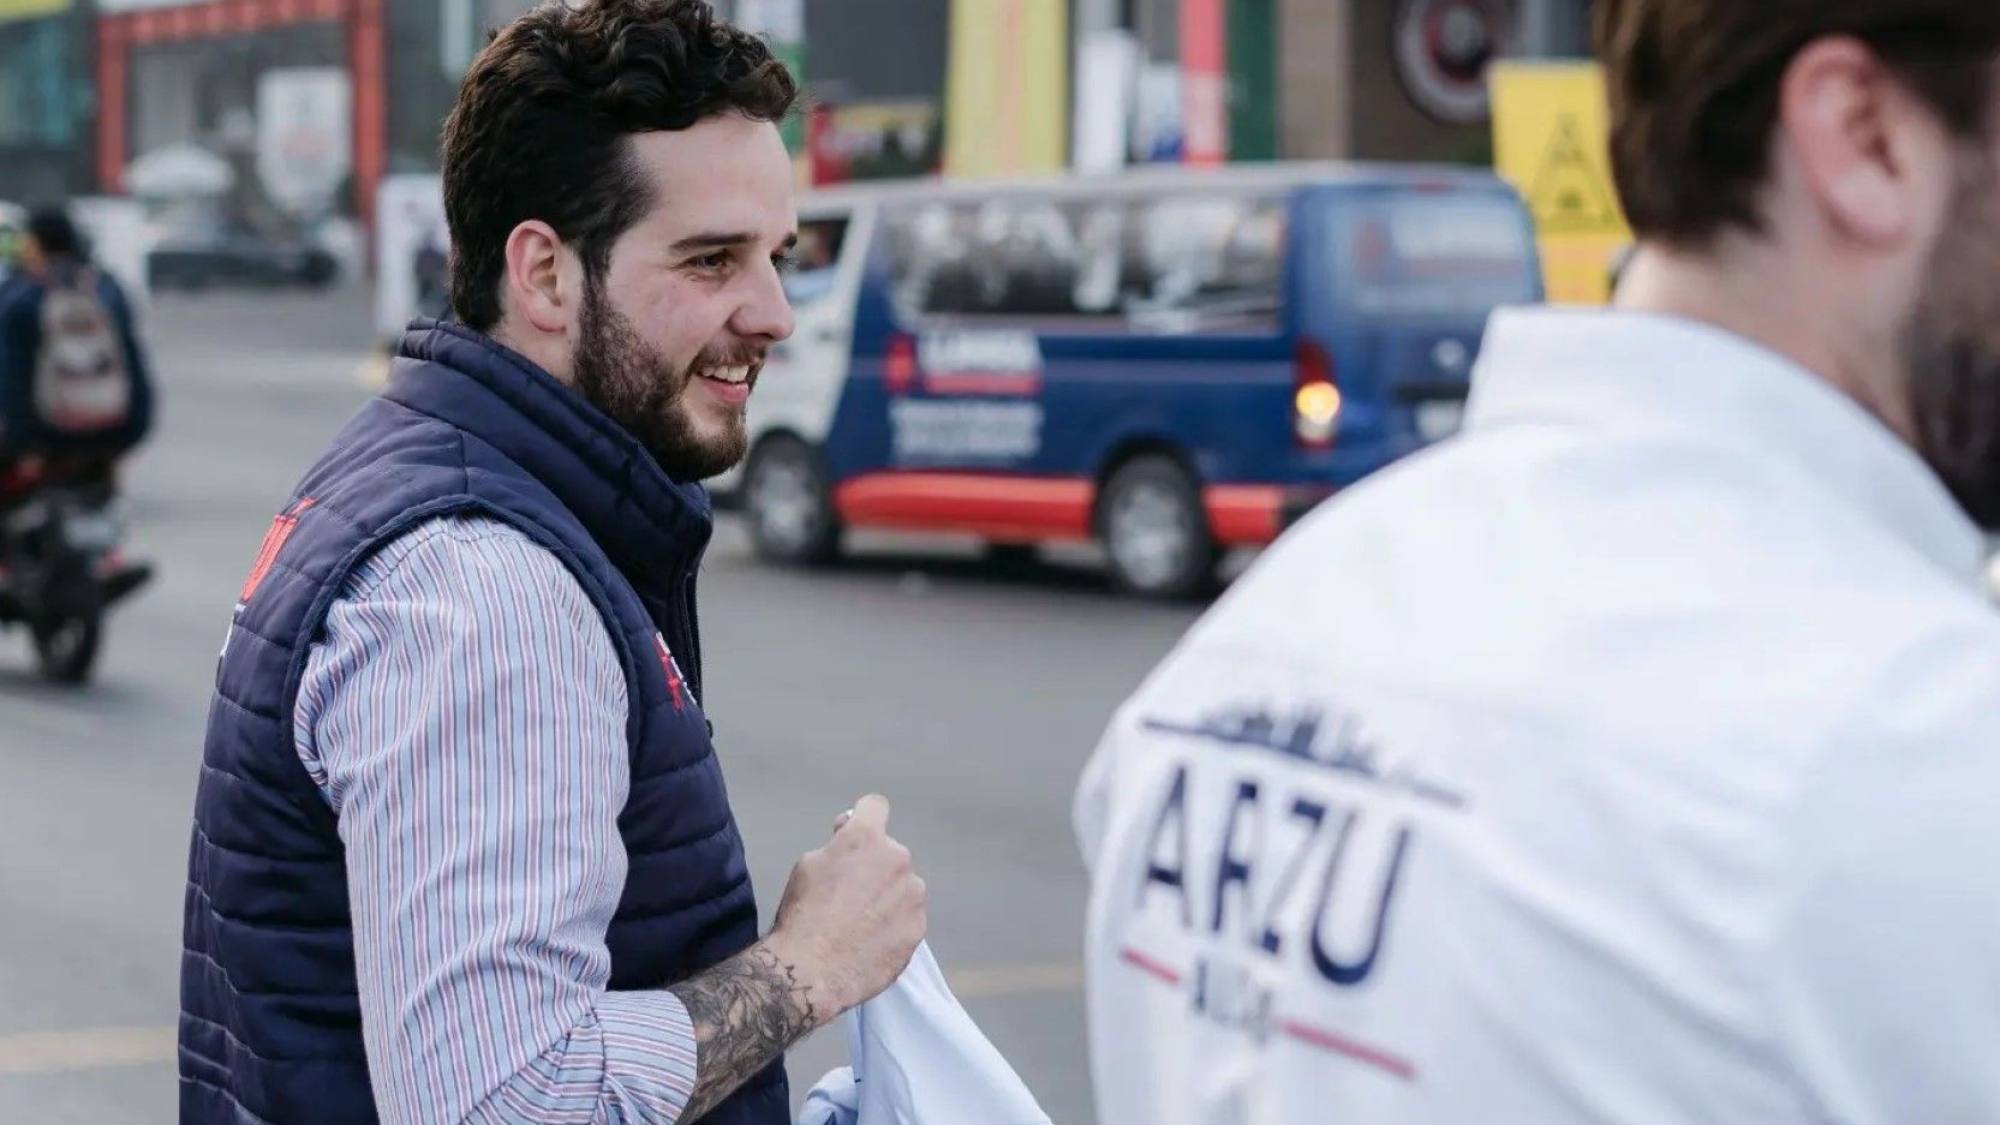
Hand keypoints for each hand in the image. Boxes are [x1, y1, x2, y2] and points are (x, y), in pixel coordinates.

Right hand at [765, 794, 927, 1018]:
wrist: (811, 971)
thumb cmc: (803, 915)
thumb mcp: (807, 865)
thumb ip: (837, 845)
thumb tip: (849, 834)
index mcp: (866, 838)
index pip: (875, 807)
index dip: (863, 818)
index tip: (856, 832)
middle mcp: (897, 860)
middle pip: (890, 853)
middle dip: (874, 866)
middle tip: (850, 893)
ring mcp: (913, 895)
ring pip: (903, 886)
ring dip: (889, 896)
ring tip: (861, 923)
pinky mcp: (918, 928)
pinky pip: (909, 916)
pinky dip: (895, 924)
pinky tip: (871, 941)